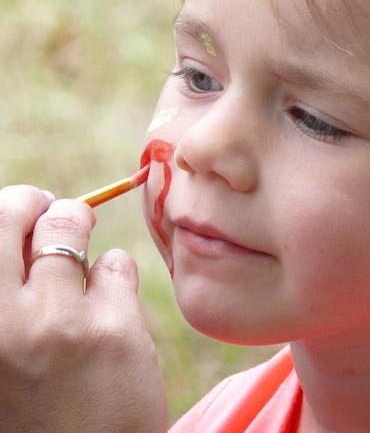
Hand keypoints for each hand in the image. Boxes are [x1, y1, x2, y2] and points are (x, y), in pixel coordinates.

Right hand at [0, 185, 167, 432]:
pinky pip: (117, 262)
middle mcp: (1, 320)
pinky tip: (110, 301)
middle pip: (14, 211)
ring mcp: (58, 320)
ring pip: (70, 224)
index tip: (21, 211)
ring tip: (82, 256)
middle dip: (35, 202)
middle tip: (51, 208)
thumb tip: (20, 225)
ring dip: (78, 229)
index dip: (6, 212)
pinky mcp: (114, 328)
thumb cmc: (31, 409)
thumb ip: (4, 296)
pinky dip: (115, 272)